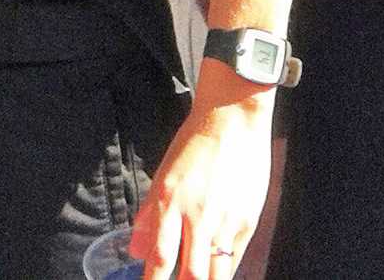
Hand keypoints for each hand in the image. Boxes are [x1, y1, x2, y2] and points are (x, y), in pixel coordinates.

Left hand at [130, 60, 273, 278]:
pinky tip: (215, 275)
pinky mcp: (248, 221)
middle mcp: (199, 216)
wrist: (233, 120)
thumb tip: (135, 250)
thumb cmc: (195, 144)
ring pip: (217, 274)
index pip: (160, 257)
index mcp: (171, 201)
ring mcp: (226, 221)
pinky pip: (236, 259)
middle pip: (192, 275)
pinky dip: (224, 272)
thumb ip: (149, 215)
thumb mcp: (163, 174)